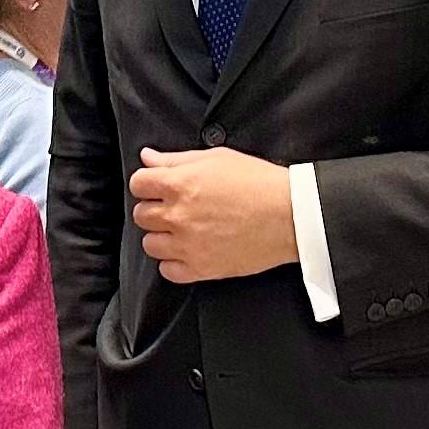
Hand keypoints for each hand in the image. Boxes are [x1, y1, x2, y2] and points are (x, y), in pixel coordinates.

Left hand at [129, 146, 295, 283]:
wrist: (290, 215)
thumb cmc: (257, 182)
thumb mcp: (216, 158)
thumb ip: (175, 159)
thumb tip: (148, 157)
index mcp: (179, 184)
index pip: (138, 184)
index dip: (147, 184)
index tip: (158, 187)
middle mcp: (177, 215)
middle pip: (141, 215)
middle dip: (154, 208)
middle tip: (175, 207)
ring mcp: (187, 244)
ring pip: (150, 244)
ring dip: (162, 236)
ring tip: (182, 230)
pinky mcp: (201, 268)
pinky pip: (167, 270)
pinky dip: (173, 263)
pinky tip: (188, 251)